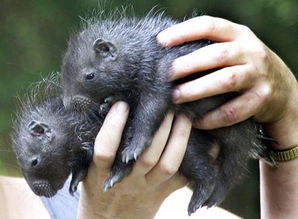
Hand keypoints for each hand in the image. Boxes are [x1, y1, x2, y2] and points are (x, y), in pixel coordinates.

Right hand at [77, 102, 190, 218]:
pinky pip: (183, 178)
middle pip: (147, 155)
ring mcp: (148, 188)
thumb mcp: (89, 167)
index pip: (106, 150)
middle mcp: (128, 181)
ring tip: (184, 116)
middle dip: (159, 127)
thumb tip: (112, 104)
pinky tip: (208, 142)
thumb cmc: (98, 185)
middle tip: (166, 103)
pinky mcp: (163, 192)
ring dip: (179, 138)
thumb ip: (100, 143)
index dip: (114, 127)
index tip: (122, 104)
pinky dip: (198, 161)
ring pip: (168, 165)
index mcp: (102, 173)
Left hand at [157, 16, 297, 148]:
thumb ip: (209, 46)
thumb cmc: (245, 67)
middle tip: (165, 75)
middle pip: (216, 54)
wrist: (283, 90)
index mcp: (240, 35)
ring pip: (225, 80)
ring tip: (175, 97)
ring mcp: (258, 75)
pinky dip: (212, 117)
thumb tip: (168, 50)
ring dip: (197, 89)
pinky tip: (195, 121)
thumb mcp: (233, 49)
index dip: (184, 32)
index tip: (160, 42)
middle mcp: (251, 51)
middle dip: (187, 64)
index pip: (210, 26)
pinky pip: (233, 111)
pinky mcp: (261, 99)